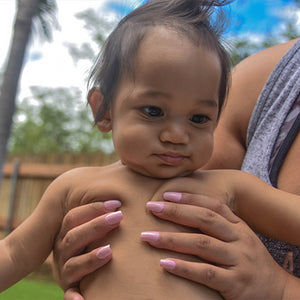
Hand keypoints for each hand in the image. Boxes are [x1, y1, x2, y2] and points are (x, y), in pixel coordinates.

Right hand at [52, 200, 122, 298]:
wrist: (78, 272)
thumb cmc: (91, 241)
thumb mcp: (89, 228)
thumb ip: (98, 214)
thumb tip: (118, 196)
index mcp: (66, 233)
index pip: (73, 217)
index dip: (93, 208)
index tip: (116, 203)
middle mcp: (63, 251)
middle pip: (74, 236)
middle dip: (96, 225)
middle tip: (119, 217)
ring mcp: (66, 271)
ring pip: (73, 264)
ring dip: (90, 258)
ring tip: (109, 251)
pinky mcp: (70, 289)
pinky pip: (70, 295)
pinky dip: (74, 298)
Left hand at [141, 192, 289, 299]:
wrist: (278, 290)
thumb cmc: (250, 260)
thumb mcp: (240, 236)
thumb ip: (219, 225)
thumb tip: (186, 213)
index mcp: (238, 226)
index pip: (213, 205)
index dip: (189, 198)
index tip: (166, 195)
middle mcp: (239, 239)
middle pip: (204, 219)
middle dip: (176, 212)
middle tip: (151, 207)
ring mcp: (238, 260)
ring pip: (202, 244)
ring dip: (172, 239)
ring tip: (148, 236)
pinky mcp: (235, 283)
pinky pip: (206, 273)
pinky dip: (184, 268)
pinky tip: (165, 263)